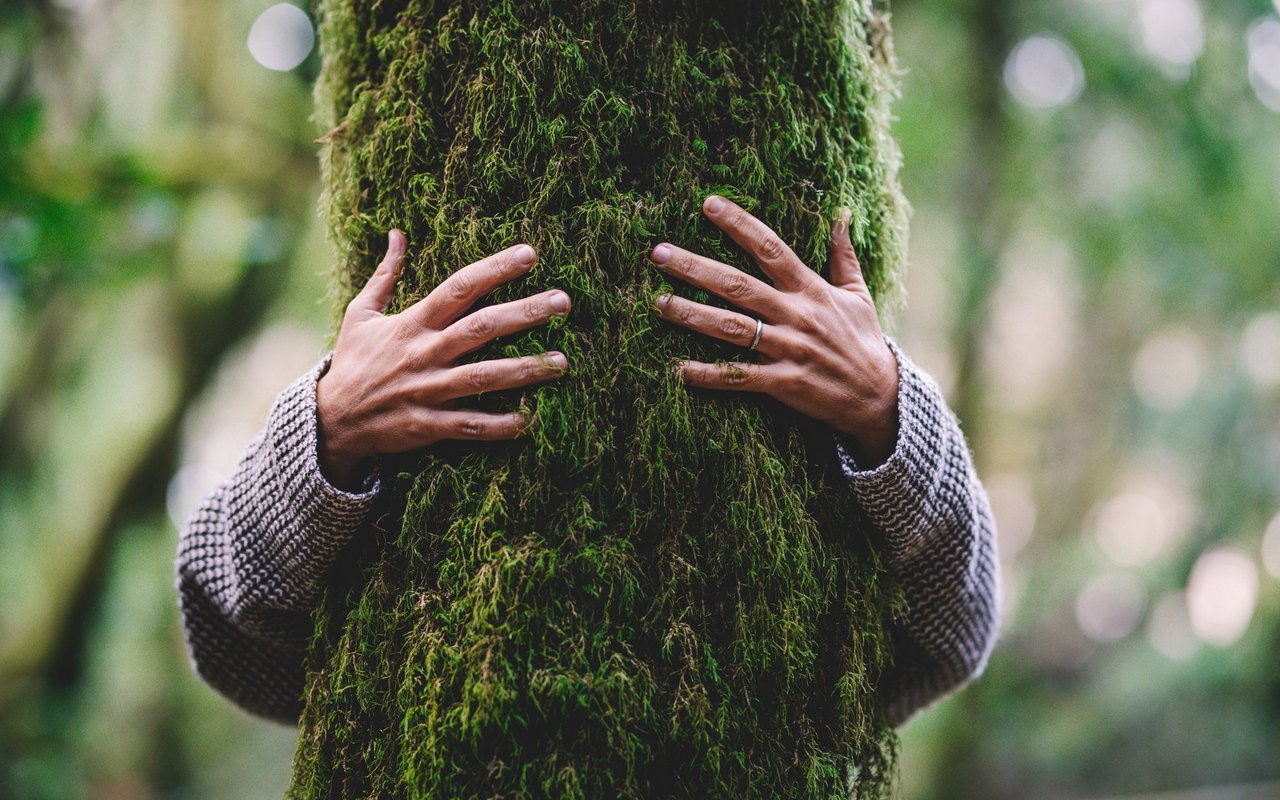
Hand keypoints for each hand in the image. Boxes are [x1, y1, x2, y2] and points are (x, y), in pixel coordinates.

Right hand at [316, 230, 570, 488]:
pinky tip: (530, 420)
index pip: (459, 288)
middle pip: (481, 328)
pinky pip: (469, 425)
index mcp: (412, 324)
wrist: (331, 419)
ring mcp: (427, 390)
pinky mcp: (427, 425)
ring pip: (483, 377)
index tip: (529, 254)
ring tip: (562, 361)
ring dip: (524, 369)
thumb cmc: (354, 362)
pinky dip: (498, 425)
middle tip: (564, 301)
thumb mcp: (362, 314)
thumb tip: (397, 233)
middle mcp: (424, 354)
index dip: (494, 269)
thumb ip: (385, 274)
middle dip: (524, 313)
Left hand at [649, 196, 899, 465]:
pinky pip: (742, 377)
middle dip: (697, 268)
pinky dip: (712, 374)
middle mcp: (796, 315)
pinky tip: (681, 369)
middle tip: (659, 254)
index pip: (770, 248)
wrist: (879, 396)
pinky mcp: (785, 383)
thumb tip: (841, 213)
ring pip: (733, 328)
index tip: (708, 203)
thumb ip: (843, 255)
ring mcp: (789, 350)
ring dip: (693, 315)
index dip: (739, 225)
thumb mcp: (857, 294)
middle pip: (739, 286)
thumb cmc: (863, 341)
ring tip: (659, 303)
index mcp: (811, 289)